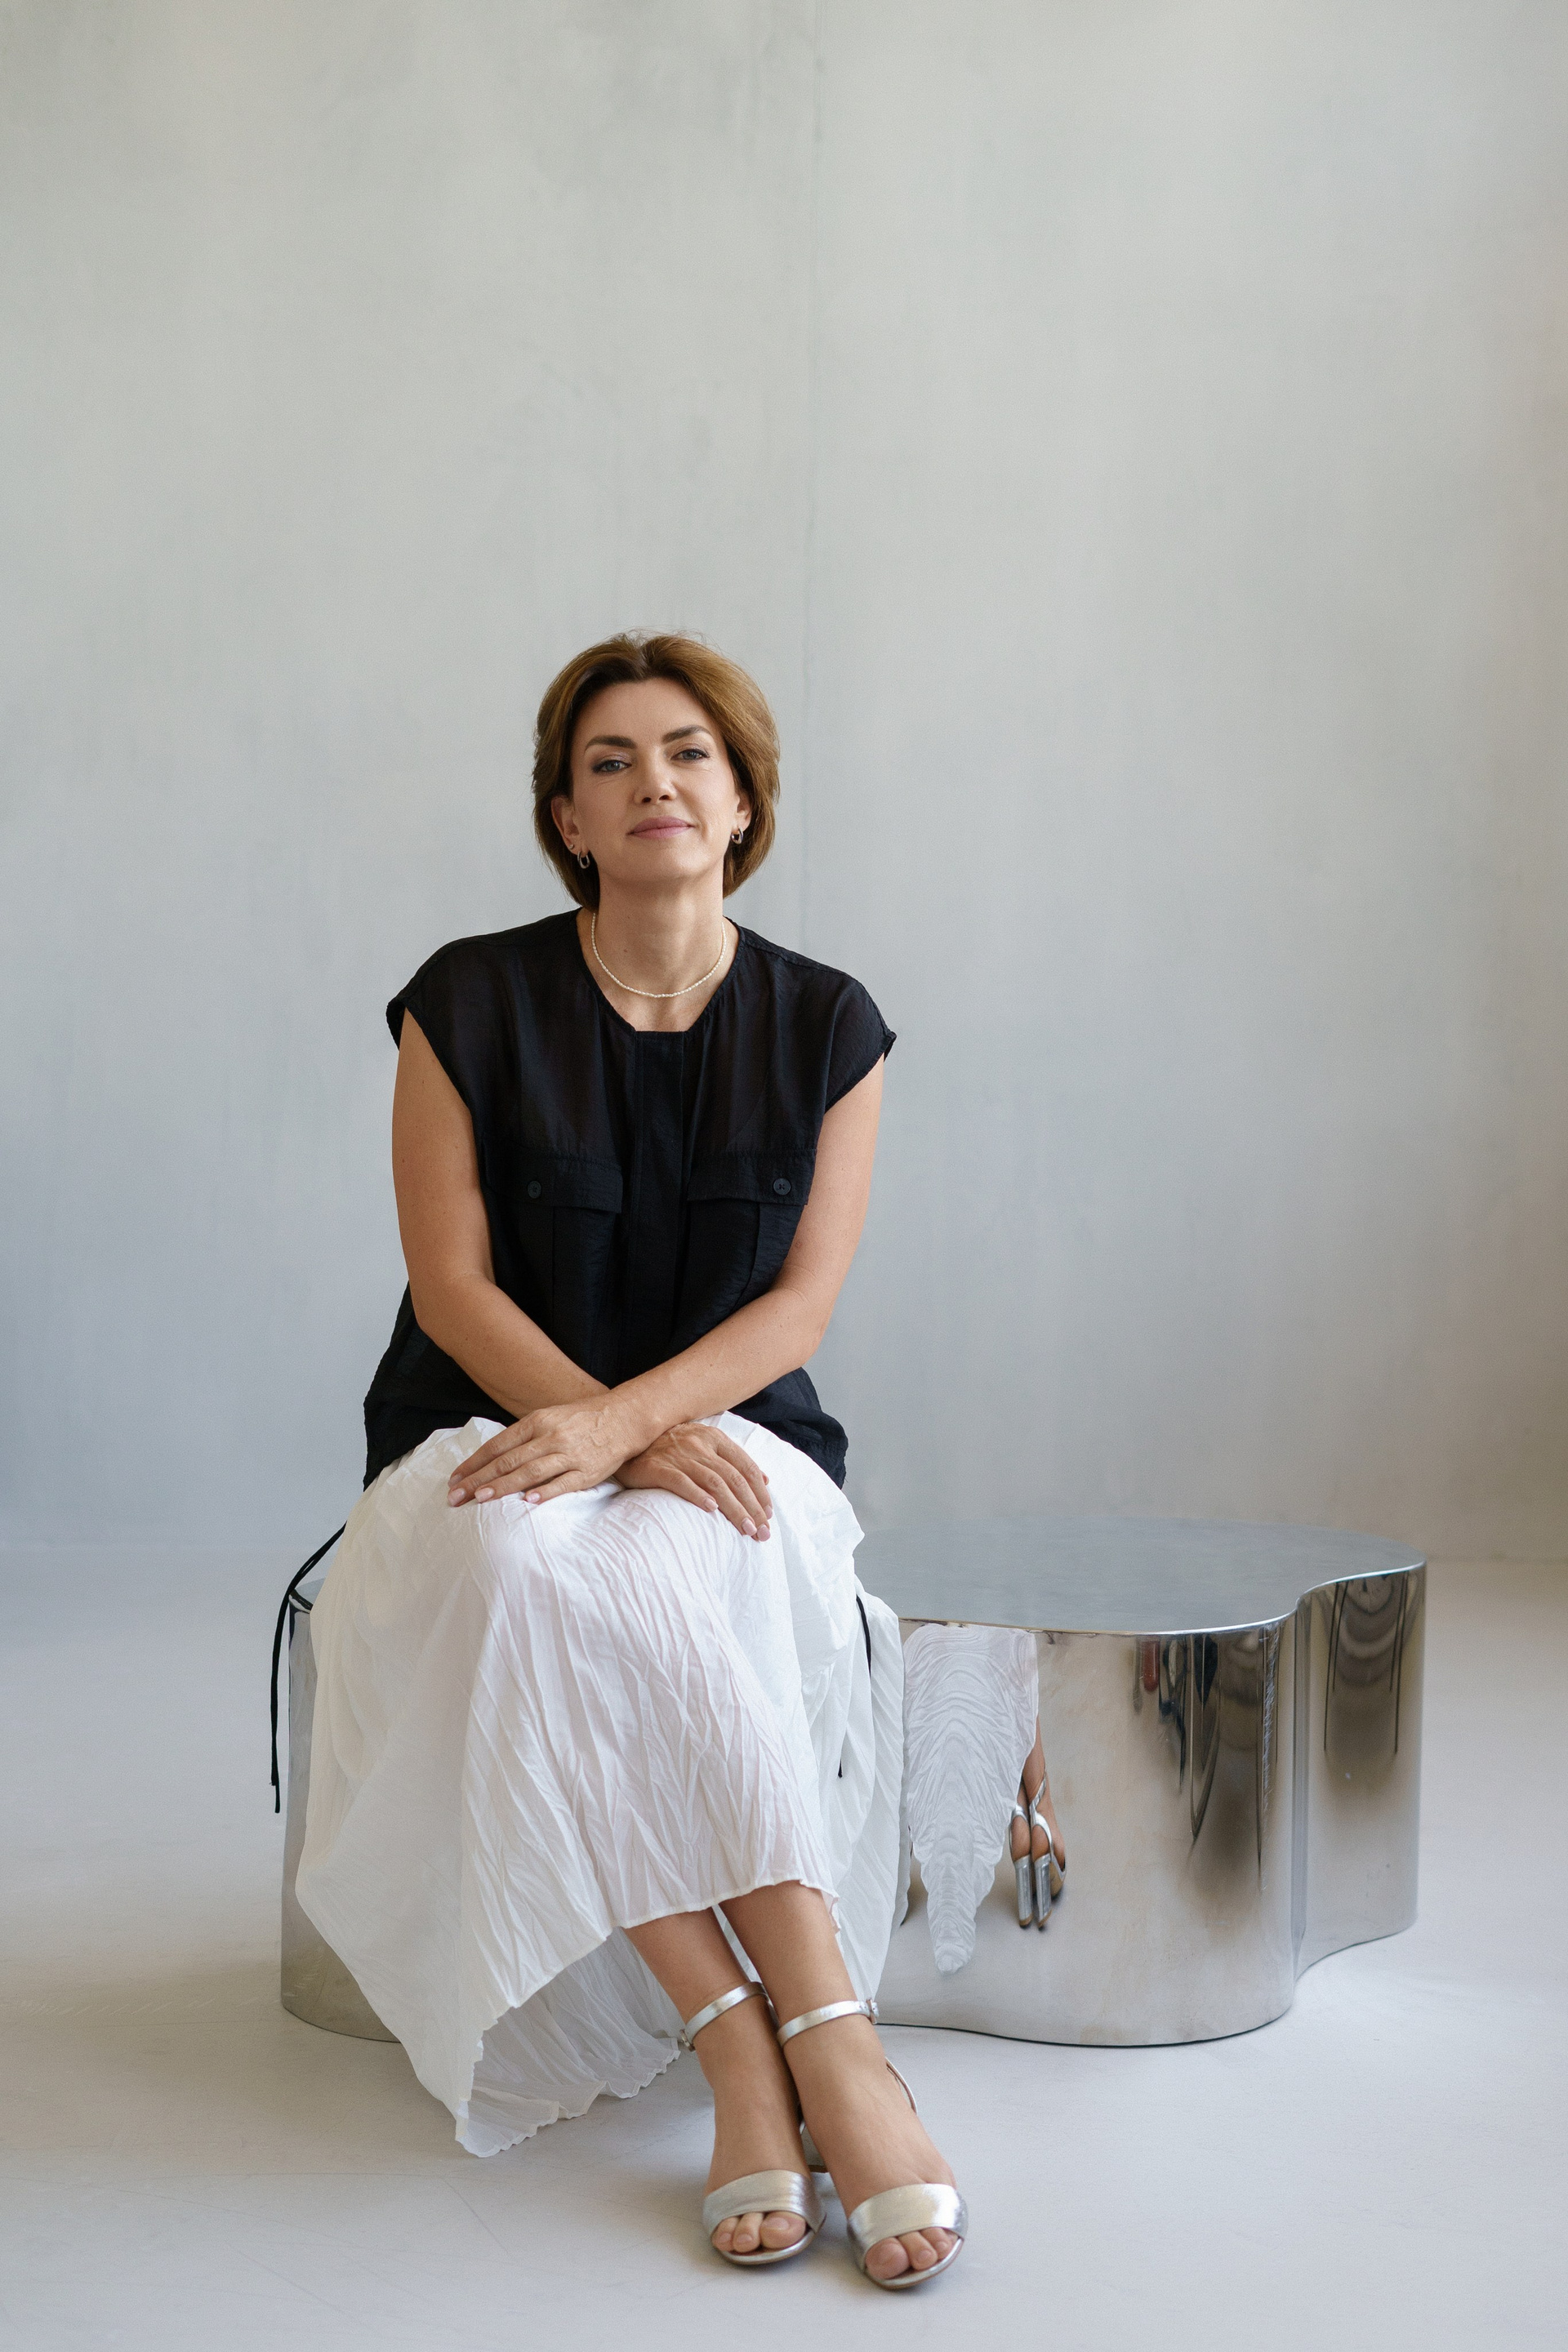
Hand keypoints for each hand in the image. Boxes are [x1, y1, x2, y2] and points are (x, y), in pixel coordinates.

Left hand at [447, 1397, 640, 1506]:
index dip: (473, 1463)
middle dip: (478, 1480)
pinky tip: (527, 1501)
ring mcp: (569, 1454)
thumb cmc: (581, 1419)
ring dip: (503, 1487)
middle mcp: (550, 1436)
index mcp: (537, 1421)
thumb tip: (492, 1459)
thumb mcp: (549, 1417)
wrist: (624, 1417)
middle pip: (507, 1461)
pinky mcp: (588, 1471)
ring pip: (530, 1472)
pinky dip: (545, 1492)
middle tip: (455, 1497)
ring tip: (481, 1498)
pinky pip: (563, 1483)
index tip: (454, 1479)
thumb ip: (524, 1437)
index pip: (497, 1445)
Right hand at [617, 1423, 772, 1541]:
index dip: (760, 1492)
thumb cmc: (671, 1449)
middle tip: (762, 1531)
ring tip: (745, 1529)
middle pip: (733, 1478)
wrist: (629, 1441)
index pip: (745, 1466)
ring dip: (734, 1508)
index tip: (768, 1515)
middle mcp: (700, 1444)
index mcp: (714, 1438)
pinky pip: (681, 1482)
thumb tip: (766, 1479)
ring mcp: (679, 1455)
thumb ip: (733, 1460)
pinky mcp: (658, 1467)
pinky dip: (698, 1496)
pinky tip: (711, 1511)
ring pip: (714, 1483)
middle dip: (752, 1507)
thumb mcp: (706, 1445)